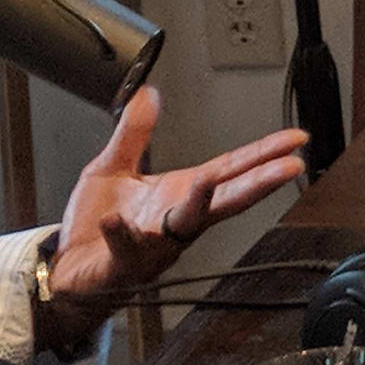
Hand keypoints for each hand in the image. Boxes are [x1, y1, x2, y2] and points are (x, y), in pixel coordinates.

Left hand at [39, 90, 307, 349]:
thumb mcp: (113, 167)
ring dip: (195, 205)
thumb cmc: (95, 227)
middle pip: (225, 200)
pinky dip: (121, 234)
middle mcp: (176, 222)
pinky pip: (124, 248)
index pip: (230, 171)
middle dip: (258, 184)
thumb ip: (133, 133)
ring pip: (182, 226)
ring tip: (204, 182)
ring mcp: (153, 244)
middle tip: (290, 168)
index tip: (294, 141)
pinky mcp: (122, 264)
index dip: (264, 155)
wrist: (69, 270)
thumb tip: (149, 95)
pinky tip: (115, 220)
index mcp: (179, 195)